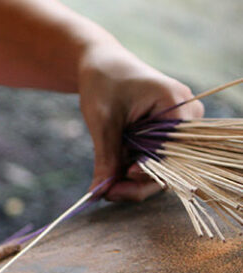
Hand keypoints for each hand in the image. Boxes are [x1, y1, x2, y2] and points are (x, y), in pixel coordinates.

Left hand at [77, 43, 203, 200]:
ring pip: (159, 166)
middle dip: (136, 183)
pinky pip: (152, 159)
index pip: (171, 154)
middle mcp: (187, 118)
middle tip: (105, 194)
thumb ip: (106, 157)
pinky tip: (110, 178)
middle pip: (168, 165)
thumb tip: (100, 193)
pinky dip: (131, 169)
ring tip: (103, 187)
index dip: (147, 174)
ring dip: (131, 180)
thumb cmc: (104, 82)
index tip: (118, 186)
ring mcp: (178, 127)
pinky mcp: (164, 134)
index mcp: (178, 107)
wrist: (102, 64)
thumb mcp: (103, 121)